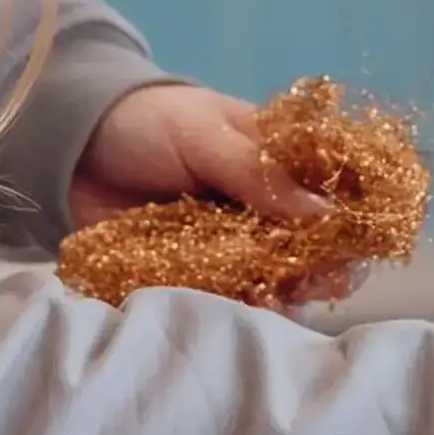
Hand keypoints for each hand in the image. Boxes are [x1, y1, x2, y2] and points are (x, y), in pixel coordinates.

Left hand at [68, 84, 367, 304]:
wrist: (74, 148)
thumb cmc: (149, 123)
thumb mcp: (202, 132)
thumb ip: (255, 171)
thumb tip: (324, 213)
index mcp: (277, 160)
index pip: (335, 189)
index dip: (354, 213)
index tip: (359, 237)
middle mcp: (265, 208)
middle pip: (315, 246)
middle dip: (322, 266)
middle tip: (312, 277)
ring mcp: (234, 246)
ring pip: (280, 280)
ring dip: (286, 293)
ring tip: (275, 298)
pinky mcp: (198, 277)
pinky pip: (232, 302)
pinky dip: (243, 311)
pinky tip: (247, 311)